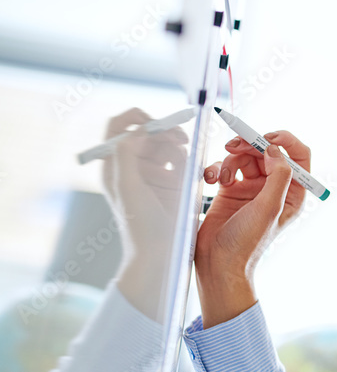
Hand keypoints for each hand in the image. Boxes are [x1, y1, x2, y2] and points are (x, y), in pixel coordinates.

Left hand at [100, 107, 188, 320]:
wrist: (161, 254)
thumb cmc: (140, 226)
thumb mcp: (127, 188)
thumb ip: (127, 155)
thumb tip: (137, 131)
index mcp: (115, 165)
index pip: (120, 126)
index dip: (137, 118)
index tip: (156, 124)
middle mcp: (132, 166)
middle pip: (148, 132)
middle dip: (165, 132)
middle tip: (181, 138)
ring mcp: (153, 174)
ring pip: (167, 145)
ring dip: (177, 150)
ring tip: (182, 166)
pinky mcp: (172, 183)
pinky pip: (182, 161)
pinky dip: (187, 163)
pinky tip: (187, 177)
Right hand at [195, 130, 309, 282]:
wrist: (218, 262)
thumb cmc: (247, 243)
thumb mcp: (270, 207)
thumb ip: (278, 176)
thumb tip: (275, 150)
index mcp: (293, 193)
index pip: (298, 156)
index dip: (285, 141)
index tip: (267, 138)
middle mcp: (274, 189)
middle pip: (268, 151)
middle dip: (251, 145)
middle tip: (235, 145)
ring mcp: (252, 188)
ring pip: (245, 156)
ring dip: (232, 159)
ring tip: (223, 176)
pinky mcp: (231, 190)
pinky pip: (226, 166)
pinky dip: (218, 168)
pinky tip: (212, 180)